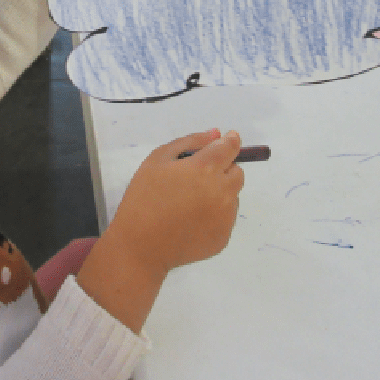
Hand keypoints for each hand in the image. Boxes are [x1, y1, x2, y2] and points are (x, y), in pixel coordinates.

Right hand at [76, 127, 243, 332]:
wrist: (141, 245)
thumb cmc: (144, 197)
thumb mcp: (157, 160)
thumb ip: (189, 142)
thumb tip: (216, 134)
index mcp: (205, 168)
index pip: (230, 148)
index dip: (230, 141)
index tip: (228, 138)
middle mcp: (222, 191)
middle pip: (237, 172)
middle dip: (223, 169)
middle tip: (198, 176)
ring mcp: (226, 216)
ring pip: (232, 196)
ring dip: (219, 192)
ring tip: (189, 202)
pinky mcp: (224, 237)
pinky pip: (225, 218)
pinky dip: (213, 214)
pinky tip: (190, 220)